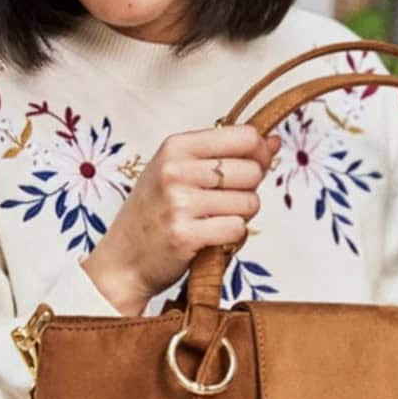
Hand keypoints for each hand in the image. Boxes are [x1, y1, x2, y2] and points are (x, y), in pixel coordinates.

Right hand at [82, 126, 279, 314]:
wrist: (123, 261)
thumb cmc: (154, 214)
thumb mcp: (177, 172)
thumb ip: (223, 155)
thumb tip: (274, 141)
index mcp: (175, 147)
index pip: (243, 137)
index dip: (260, 153)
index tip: (257, 166)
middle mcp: (176, 170)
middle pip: (251, 171)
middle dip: (249, 190)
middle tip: (224, 204)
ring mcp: (179, 203)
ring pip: (249, 203)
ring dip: (240, 217)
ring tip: (213, 222)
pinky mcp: (186, 235)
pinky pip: (238, 230)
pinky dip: (232, 238)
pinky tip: (212, 239)